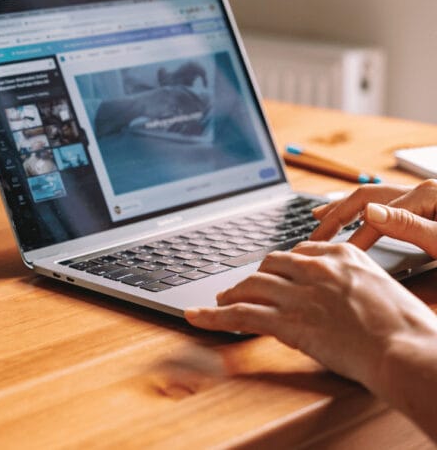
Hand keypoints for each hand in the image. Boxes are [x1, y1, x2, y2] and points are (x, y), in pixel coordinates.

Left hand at [185, 241, 436, 397]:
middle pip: (270, 265)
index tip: (274, 275)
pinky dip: (213, 316)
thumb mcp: (380, 287)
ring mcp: (298, 293)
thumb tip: (338, 290)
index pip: (297, 252)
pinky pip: (240, 314)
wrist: (405, 349)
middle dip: (255, 277)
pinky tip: (196, 316)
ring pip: (251, 286)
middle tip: (244, 288)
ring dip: (232, 293)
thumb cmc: (404, 325)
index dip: (281, 267)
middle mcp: (314, 268)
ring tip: (221, 300)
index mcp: (340, 255)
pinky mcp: (286, 321)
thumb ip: (351, 280)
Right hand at [310, 180, 436, 256]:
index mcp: (424, 195)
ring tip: (320, 216)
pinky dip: (363, 210)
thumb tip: (368, 211)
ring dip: (344, 208)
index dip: (354, 238)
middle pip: (365, 198)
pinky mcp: (428, 206)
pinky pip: (385, 204)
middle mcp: (421, 191)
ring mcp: (424, 197)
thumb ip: (407, 224)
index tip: (337, 257)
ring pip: (373, 199)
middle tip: (314, 235)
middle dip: (336, 216)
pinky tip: (358, 215)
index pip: (376, 218)